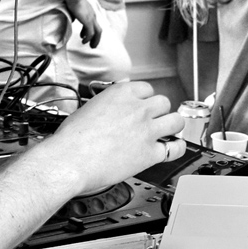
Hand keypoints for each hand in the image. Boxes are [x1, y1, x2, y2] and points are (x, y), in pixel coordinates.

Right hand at [50, 81, 185, 194]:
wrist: (70, 159)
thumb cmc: (72, 138)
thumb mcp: (89, 108)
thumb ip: (108, 106)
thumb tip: (111, 112)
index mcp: (122, 93)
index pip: (146, 89)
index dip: (145, 99)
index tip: (143, 105)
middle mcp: (138, 108)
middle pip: (164, 102)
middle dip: (160, 111)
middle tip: (155, 119)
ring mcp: (147, 130)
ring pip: (176, 121)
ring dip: (173, 125)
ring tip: (169, 131)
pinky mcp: (150, 153)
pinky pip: (175, 148)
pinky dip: (177, 148)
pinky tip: (175, 148)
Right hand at [66, 0, 101, 47]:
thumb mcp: (74, 9)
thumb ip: (75, 15)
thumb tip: (73, 20)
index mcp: (90, 12)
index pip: (93, 24)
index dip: (90, 31)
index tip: (85, 36)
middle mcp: (93, 16)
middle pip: (98, 30)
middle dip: (96, 38)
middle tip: (93, 45)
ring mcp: (91, 19)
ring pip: (97, 32)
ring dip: (94, 40)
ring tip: (91, 46)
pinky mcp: (88, 21)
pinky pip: (91, 33)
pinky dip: (88, 38)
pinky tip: (84, 41)